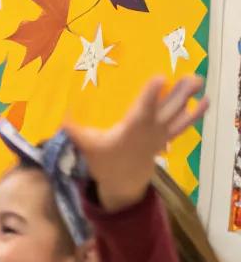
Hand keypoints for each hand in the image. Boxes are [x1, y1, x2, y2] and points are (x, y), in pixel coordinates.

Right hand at [65, 77, 207, 212]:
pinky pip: (182, 125)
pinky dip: (194, 114)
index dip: (151, 94)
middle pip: (167, 110)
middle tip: (193, 78)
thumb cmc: (104, 162)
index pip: (142, 110)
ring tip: (199, 81)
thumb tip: (57, 117)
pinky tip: (205, 101)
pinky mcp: (166, 137)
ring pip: (177, 115)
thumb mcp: (87, 147)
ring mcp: (160, 135)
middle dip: (179, 95)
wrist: (122, 183)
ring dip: (190, 100)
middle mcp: (149, 131)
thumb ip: (74, 131)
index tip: (160, 78)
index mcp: (130, 130)